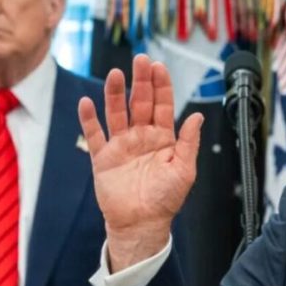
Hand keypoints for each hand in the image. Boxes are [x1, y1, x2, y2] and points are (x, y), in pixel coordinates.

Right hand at [78, 54, 202, 271]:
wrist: (141, 224)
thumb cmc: (165, 200)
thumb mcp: (184, 170)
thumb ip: (188, 142)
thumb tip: (198, 116)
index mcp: (163, 138)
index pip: (162, 105)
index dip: (161, 86)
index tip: (159, 67)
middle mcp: (142, 136)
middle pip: (140, 102)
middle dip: (141, 81)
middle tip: (140, 60)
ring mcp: (122, 145)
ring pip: (116, 113)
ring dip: (116, 94)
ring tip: (116, 74)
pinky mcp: (103, 158)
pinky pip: (94, 135)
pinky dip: (89, 119)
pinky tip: (87, 102)